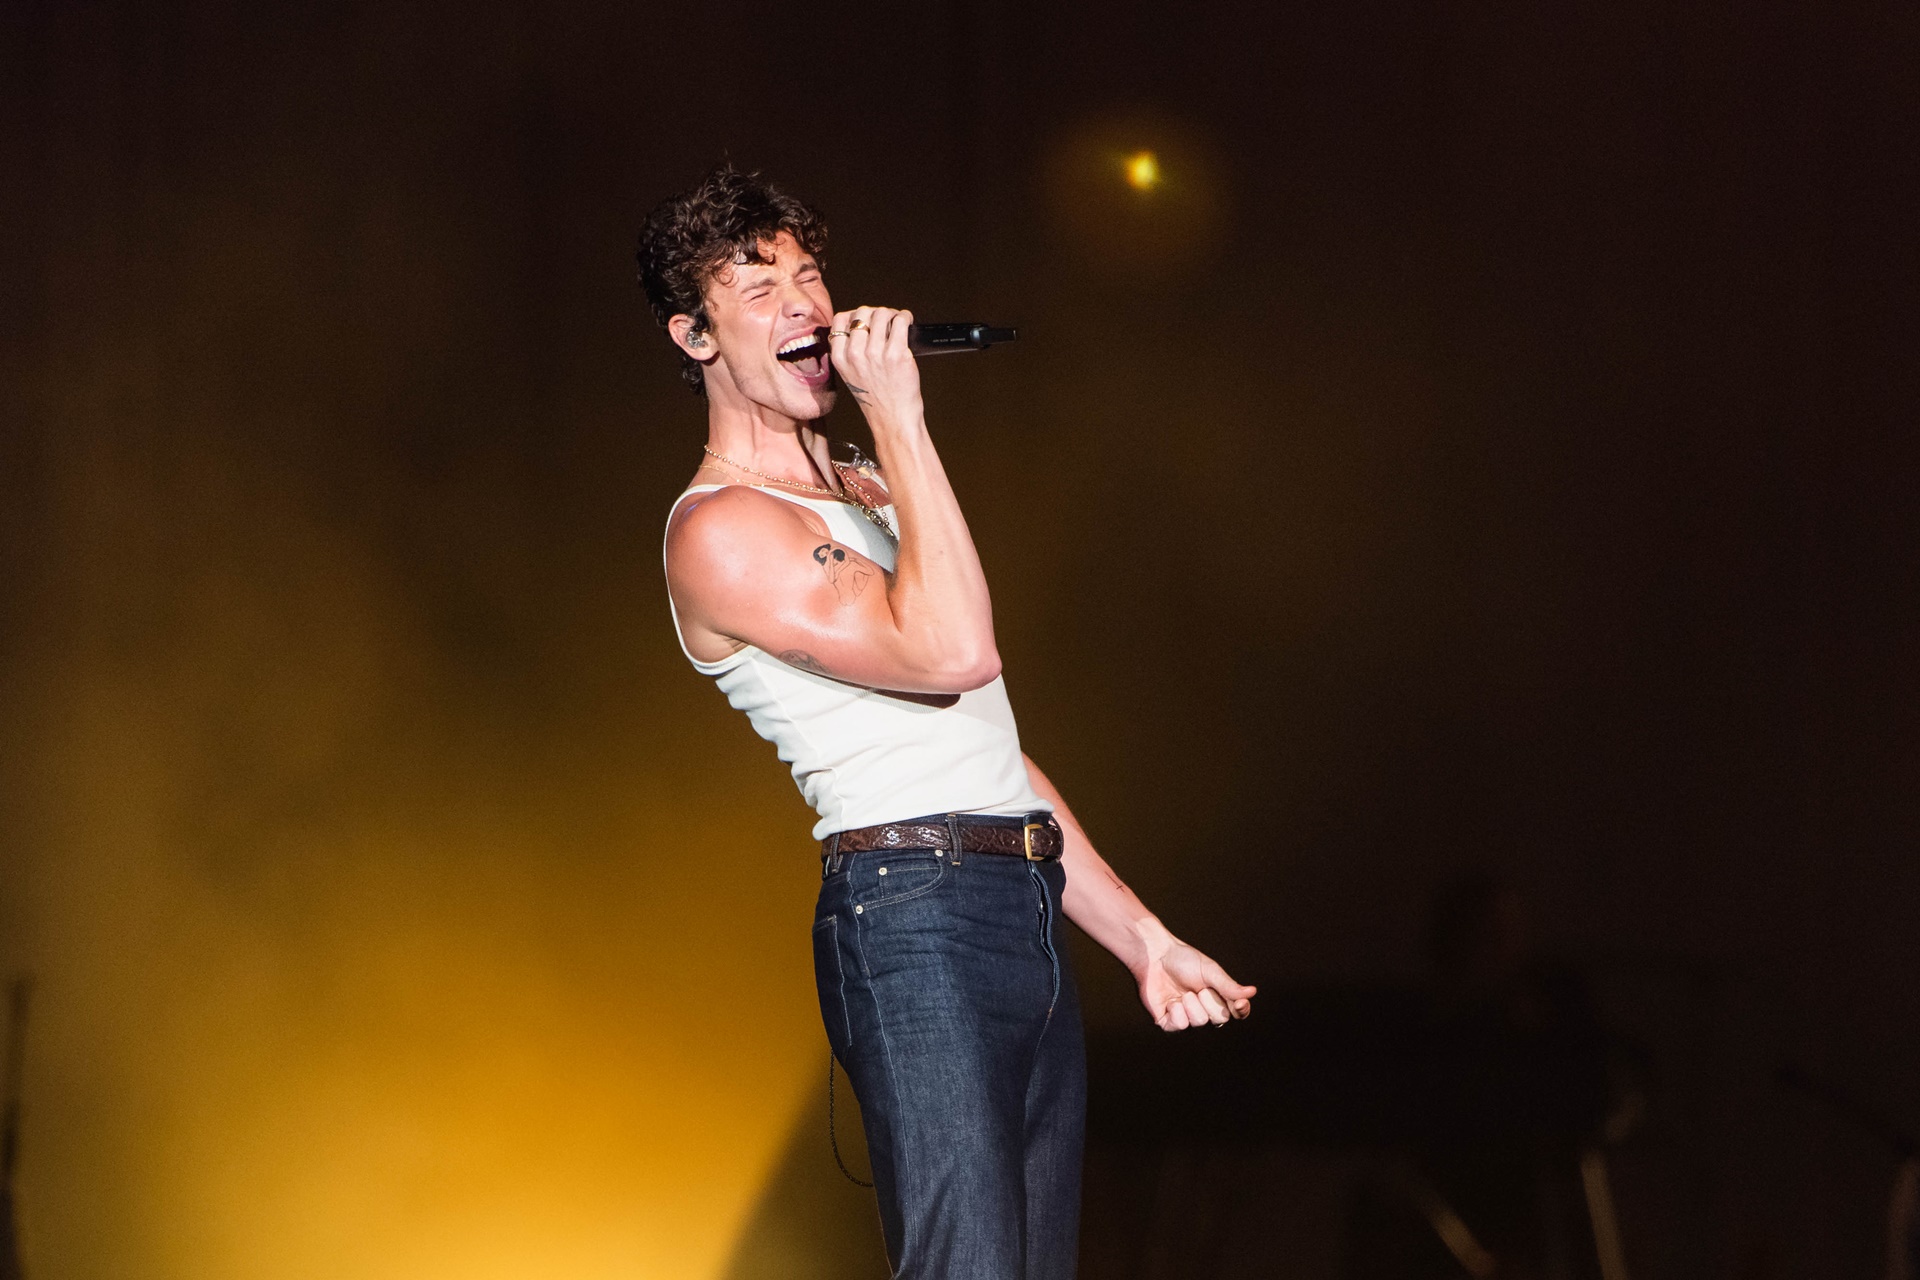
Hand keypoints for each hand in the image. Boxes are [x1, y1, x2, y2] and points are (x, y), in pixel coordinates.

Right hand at [827, 306, 922, 431]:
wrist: (893, 419)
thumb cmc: (876, 399)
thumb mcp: (850, 374)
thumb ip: (850, 350)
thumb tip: (862, 325)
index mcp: (840, 358)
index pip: (840, 320)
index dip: (854, 315)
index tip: (865, 319)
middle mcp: (855, 353)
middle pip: (862, 313)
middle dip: (875, 313)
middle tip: (885, 320)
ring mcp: (876, 353)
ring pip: (882, 314)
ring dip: (892, 314)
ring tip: (897, 321)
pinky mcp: (897, 354)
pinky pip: (900, 322)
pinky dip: (905, 318)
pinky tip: (907, 323)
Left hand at [1137, 940, 1256, 1030]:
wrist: (1155, 957)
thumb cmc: (1183, 960)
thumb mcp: (1210, 971)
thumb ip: (1229, 986)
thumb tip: (1252, 992)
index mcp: (1218, 997)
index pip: (1237, 1012)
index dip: (1240, 1011)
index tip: (1239, 1004)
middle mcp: (1204, 1010)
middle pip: (1220, 1019)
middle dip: (1210, 1001)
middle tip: (1198, 988)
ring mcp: (1187, 1017)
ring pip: (1200, 1022)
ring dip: (1191, 1004)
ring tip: (1183, 992)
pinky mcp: (1169, 1022)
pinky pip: (1180, 1026)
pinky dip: (1176, 1011)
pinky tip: (1170, 1001)